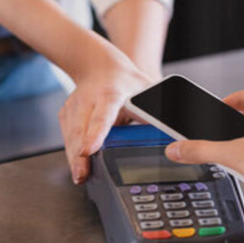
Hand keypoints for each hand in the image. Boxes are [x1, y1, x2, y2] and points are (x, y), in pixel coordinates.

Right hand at [59, 50, 152, 183]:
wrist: (99, 66)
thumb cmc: (126, 81)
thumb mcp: (147, 91)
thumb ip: (159, 111)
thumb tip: (177, 131)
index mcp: (110, 95)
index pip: (102, 116)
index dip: (96, 134)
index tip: (90, 149)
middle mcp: (89, 100)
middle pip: (82, 130)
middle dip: (80, 154)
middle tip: (83, 174)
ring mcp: (75, 106)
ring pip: (71, 136)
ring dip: (74, 158)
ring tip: (81, 176)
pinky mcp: (66, 114)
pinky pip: (67, 137)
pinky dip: (71, 152)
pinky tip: (78, 165)